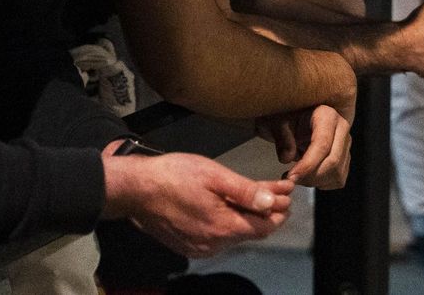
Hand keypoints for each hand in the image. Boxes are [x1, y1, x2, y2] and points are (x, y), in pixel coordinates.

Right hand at [102, 145, 293, 258]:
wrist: (136, 189)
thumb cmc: (172, 177)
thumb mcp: (214, 175)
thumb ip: (246, 191)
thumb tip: (271, 202)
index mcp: (223, 227)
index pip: (265, 226)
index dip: (279, 210)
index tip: (287, 193)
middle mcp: (214, 244)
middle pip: (252, 230)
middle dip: (268, 210)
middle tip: (279, 191)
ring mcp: (201, 247)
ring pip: (236, 233)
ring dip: (249, 215)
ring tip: (258, 194)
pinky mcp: (190, 245)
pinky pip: (219, 236)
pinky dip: (230, 221)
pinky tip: (231, 205)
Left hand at [254, 104, 351, 189]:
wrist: (292, 118)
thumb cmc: (285, 118)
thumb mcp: (276, 121)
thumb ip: (281, 137)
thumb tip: (287, 158)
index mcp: (327, 115)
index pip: (322, 144)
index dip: (307, 164)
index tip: (291, 177)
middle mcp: (341, 128)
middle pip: (333, 162)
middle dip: (311, 176)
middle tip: (290, 179)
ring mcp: (345, 144)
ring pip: (337, 174)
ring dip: (315, 181)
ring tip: (296, 174)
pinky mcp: (345, 158)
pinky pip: (338, 179)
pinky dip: (321, 183)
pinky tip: (306, 175)